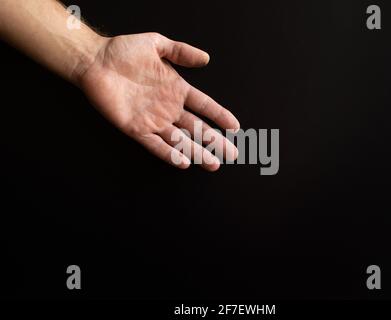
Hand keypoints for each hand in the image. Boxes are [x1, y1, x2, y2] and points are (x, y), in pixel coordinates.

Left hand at [79, 33, 239, 170]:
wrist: (95, 61)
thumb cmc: (123, 51)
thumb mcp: (157, 44)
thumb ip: (181, 52)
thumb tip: (205, 58)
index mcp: (176, 89)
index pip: (204, 105)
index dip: (220, 116)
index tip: (235, 127)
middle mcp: (168, 107)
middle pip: (197, 128)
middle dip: (216, 142)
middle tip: (232, 154)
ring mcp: (153, 120)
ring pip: (180, 140)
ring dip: (197, 152)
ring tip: (213, 164)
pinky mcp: (136, 128)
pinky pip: (155, 144)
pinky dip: (169, 154)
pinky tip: (183, 162)